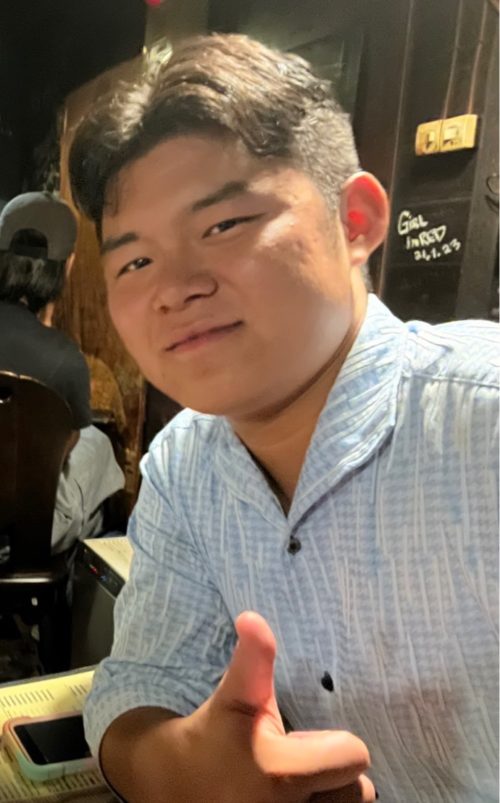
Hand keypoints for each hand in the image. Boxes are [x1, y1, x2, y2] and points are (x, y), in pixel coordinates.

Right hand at [182, 611, 375, 801]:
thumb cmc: (213, 734)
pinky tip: (290, 797)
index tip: (302, 737)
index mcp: (280, 773)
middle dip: (334, 772)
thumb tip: (252, 617)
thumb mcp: (235, 696)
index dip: (335, 742)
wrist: (173, 785)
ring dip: (328, 794)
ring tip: (297, 781)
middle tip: (299, 761)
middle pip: (357, 790)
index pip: (354, 756)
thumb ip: (254, 660)